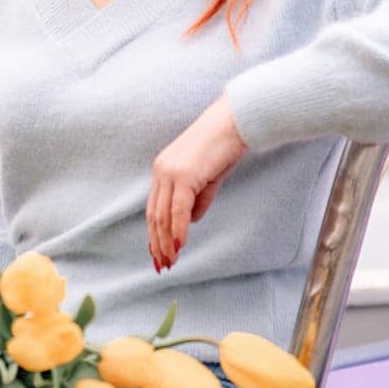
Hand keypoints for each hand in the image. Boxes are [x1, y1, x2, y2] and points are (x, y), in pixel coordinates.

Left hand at [146, 94, 246, 271]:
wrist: (234, 122)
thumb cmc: (224, 146)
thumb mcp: (208, 177)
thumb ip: (199, 198)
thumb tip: (192, 220)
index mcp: (163, 168)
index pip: (154, 207)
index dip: (155, 232)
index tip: (158, 252)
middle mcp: (161, 170)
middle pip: (154, 214)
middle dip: (157, 243)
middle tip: (163, 265)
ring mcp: (171, 172)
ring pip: (163, 215)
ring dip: (167, 241)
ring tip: (171, 261)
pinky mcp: (184, 175)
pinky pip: (178, 210)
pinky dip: (179, 230)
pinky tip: (180, 245)